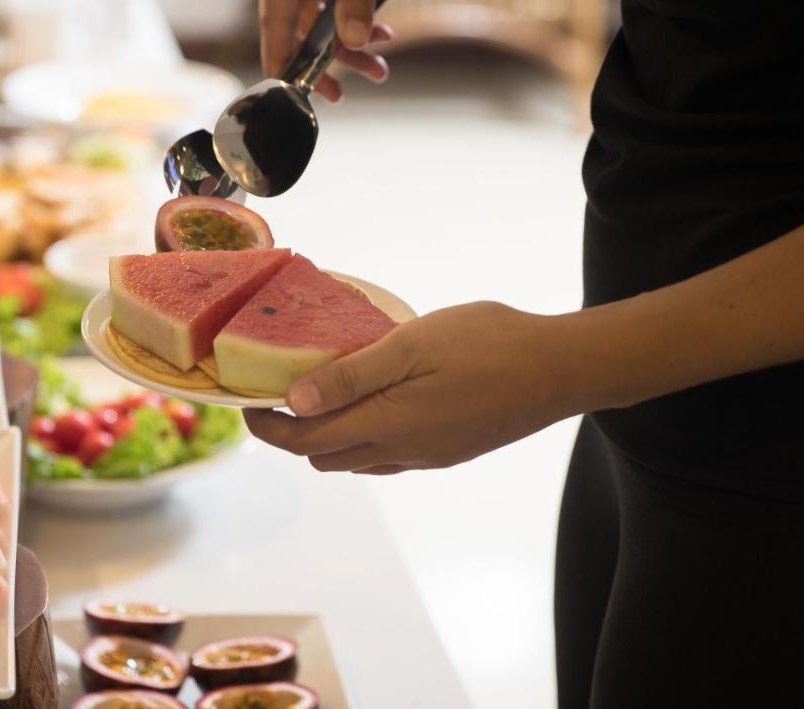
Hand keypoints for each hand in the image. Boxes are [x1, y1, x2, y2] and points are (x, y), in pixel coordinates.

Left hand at [244, 302, 587, 473]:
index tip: (243, 401)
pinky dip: (361, 437)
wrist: (560, 370)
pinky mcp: (448, 450)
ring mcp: (427, 456)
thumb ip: (352, 375)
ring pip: (356, 459)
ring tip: (316, 393)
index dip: (267, 427)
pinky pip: (386, 456)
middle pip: (325, 457)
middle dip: (290, 433)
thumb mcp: (411, 346)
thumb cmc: (488, 345)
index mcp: (387, 426)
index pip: (306, 440)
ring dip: (326, 436)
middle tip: (273, 392)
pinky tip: (370, 402)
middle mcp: (401, 452)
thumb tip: (294, 402)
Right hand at [255, 0, 424, 101]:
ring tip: (377, 68)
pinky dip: (350, 25)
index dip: (279, 58)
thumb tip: (353, 43)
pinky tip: (378, 38)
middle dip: (324, 58)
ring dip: (344, 47)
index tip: (285, 92)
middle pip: (293, 27)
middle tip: (338, 94)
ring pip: (312, 24)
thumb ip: (357, 0)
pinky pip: (326, 11)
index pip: (273, 17)